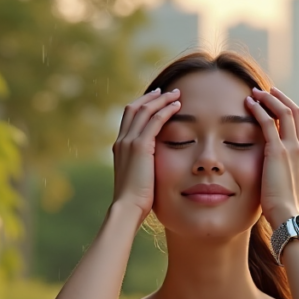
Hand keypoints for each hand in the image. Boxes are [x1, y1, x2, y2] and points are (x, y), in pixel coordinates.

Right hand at [111, 88, 181, 225]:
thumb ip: (143, 167)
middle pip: (134, 108)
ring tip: (176, 94)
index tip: (155, 100)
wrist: (127, 207)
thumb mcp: (138, 179)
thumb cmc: (135, 200)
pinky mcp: (140, 146)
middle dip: (151, 97)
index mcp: (119, 147)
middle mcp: (122, 140)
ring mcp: (129, 142)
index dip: (142, 106)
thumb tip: (154, 168)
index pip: (129, 118)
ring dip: (161, 100)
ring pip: (145, 110)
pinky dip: (166, 110)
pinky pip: (155, 121)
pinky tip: (178, 106)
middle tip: (166, 91)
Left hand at [245, 86, 298, 228]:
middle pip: (295, 112)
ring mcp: (291, 148)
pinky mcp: (277, 152)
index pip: (298, 125)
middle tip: (266, 90)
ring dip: (269, 99)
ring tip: (255, 92)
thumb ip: (279, 174)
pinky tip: (248, 104)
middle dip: (280, 98)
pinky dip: (259, 109)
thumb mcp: (283, 187)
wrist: (287, 217)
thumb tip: (269, 173)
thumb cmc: (282, 209)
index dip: (287, 110)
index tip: (274, 103)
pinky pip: (269, 122)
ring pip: (284, 112)